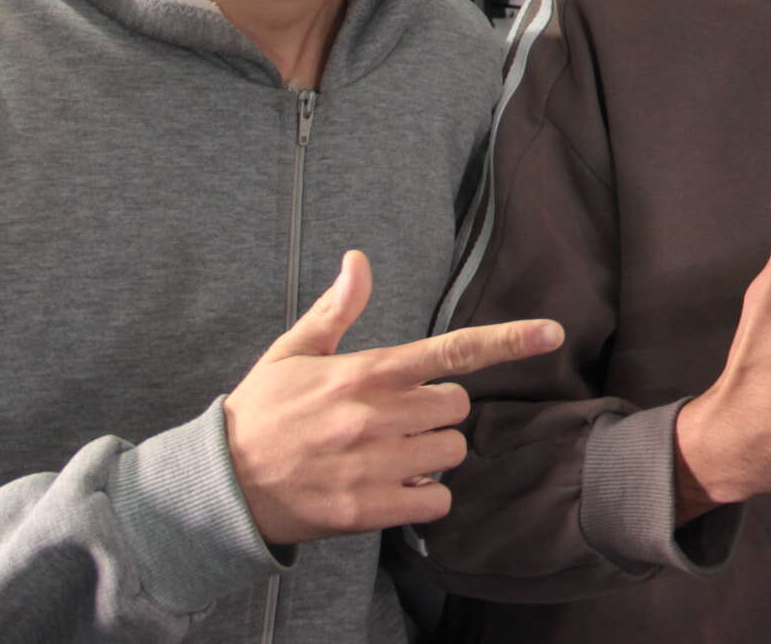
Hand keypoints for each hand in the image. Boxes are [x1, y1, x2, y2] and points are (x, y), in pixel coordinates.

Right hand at [223, 250, 563, 546]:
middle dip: (435, 413)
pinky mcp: (366, 510)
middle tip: (393, 419)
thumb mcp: (292, 353)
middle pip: (456, 407)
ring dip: (430, 456)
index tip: (551, 333)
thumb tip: (358, 260)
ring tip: (387, 454)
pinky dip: (421, 499)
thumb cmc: (261, 413)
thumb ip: (336, 310)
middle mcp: (375, 416)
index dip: (509, 340)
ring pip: (450, 454)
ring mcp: (372, 465)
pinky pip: (433, 503)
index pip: (453, 352)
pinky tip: (389, 488)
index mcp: (366, 372)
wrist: (218, 485)